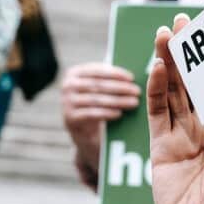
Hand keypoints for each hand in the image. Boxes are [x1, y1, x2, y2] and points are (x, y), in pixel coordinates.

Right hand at [61, 62, 141, 180]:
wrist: (84, 133)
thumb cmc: (97, 105)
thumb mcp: (100, 90)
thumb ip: (110, 78)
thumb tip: (132, 70)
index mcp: (74, 73)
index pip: (97, 70)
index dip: (115, 73)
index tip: (132, 77)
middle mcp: (67, 85)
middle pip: (98, 85)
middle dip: (120, 88)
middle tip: (137, 91)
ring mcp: (66, 102)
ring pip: (96, 99)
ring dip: (117, 101)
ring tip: (134, 103)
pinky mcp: (69, 118)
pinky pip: (91, 114)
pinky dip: (107, 113)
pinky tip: (120, 114)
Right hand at [146, 15, 203, 203]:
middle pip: (196, 84)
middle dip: (190, 53)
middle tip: (185, 21)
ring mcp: (182, 140)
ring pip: (174, 94)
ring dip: (169, 65)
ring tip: (166, 34)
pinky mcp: (161, 152)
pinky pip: (157, 116)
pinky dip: (155, 92)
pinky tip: (155, 69)